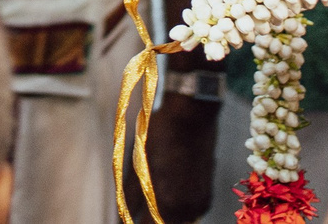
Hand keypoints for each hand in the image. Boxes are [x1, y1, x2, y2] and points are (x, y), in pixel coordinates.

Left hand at [125, 94, 217, 223]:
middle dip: (149, 222)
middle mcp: (187, 208)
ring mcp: (199, 203)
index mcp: (167, 202)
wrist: (191, 115)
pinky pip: (189, 214)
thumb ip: (130, 195)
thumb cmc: (161, 135)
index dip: (132, 223)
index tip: (125, 220)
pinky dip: (177, 212)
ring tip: (149, 207)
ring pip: (178, 222)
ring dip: (163, 218)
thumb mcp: (139, 165)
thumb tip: (121, 215)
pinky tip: (167, 197)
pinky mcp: (206, 196)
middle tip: (138, 214)